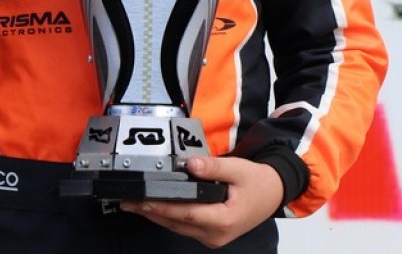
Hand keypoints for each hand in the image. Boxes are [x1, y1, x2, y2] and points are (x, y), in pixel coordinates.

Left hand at [119, 156, 283, 248]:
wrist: (273, 193)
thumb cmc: (258, 183)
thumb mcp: (239, 169)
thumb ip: (213, 168)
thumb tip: (189, 164)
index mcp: (224, 220)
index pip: (186, 213)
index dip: (162, 206)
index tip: (142, 200)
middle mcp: (216, 234)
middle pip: (177, 223)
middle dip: (151, 211)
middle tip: (127, 201)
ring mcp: (213, 238)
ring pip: (178, 227)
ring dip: (156, 215)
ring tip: (134, 204)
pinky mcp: (210, 235)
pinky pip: (184, 227)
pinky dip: (168, 217)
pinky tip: (154, 207)